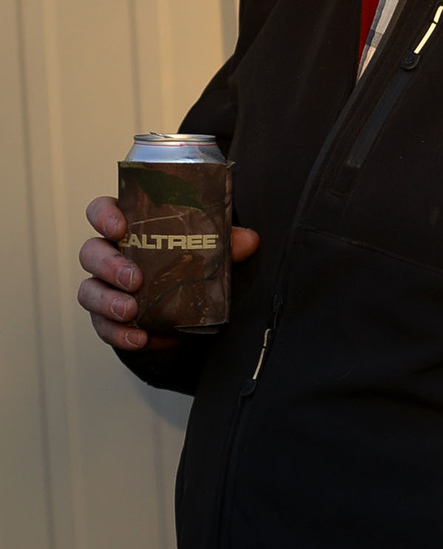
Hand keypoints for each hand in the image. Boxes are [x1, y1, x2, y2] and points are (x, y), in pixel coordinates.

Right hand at [79, 195, 258, 350]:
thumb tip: (248, 240)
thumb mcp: (209, 251)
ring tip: (130, 311)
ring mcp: (105, 287)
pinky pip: (104, 326)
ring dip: (107, 301)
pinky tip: (140, 338)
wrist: (189, 308)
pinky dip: (120, 334)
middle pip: (91, 252)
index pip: (102, 211)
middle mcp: (109, 255)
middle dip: (108, 265)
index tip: (118, 227)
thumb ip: (225, 243)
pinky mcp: (109, 318)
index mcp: (130, 229)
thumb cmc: (189, 265)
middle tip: (133, 278)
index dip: (104, 216)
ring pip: (89, 291)